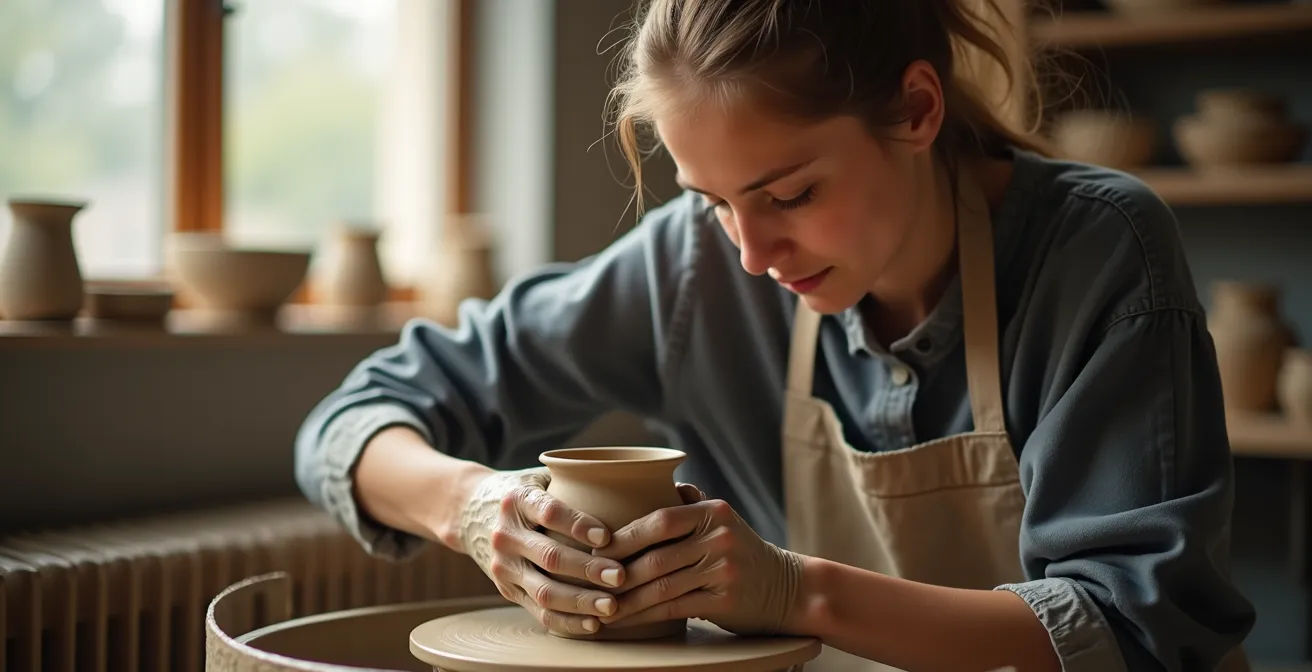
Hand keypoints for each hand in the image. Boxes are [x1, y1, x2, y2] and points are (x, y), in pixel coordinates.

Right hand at [456, 467, 625, 634]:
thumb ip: (572, 480)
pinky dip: (567, 621)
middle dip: (587, 569)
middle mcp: (506, 535)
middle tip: (620, 576)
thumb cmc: (525, 493)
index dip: (577, 525)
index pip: (548, 512)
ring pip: (544, 591)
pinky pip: (539, 611)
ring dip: (580, 601)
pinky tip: (593, 624)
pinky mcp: (507, 590)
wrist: (472, 514)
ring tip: (612, 606)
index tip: (605, 536)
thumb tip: (626, 483)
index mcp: (517, 500)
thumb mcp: (539, 477)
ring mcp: (504, 567)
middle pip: (549, 556)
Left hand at [594, 495, 803, 634]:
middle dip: (616, 570)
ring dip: (624, 599)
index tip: (595, 546)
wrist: (790, 588)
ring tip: (598, 605)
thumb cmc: (742, 553)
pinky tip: (625, 619)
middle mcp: (720, 538)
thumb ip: (689, 504)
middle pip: (656, 556)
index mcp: (713, 512)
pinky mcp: (725, 601)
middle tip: (586, 579)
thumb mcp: (722, 520)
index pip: (659, 519)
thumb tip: (650, 482)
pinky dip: (644, 616)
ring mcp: (724, 571)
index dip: (624, 535)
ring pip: (660, 586)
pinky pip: (674, 609)